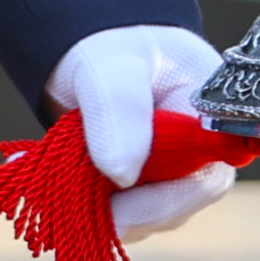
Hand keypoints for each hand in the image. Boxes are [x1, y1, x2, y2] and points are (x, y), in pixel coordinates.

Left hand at [44, 26, 234, 241]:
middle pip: (175, 206)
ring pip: (142, 215)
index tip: (115, 211)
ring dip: (95, 208)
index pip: (205, 180)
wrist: (88, 47)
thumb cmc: (111, 45)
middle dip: (122, 211)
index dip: (164, 204)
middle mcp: (200, 152)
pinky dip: (83, 202)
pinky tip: (48, 181)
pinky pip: (119, 210)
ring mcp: (172, 172)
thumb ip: (120, 111)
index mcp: (211, 119)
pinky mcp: (143, 184)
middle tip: (66, 204)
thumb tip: (123, 176)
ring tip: (48, 181)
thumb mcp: (112, 67)